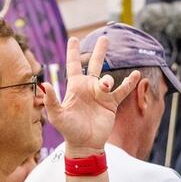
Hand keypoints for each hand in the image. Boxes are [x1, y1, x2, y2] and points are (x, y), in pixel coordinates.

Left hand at [43, 36, 140, 155]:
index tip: (74, 39)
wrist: (85, 144)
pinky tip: (136, 75)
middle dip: (99, 51)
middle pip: (94, 64)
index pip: (74, 65)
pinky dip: (129, 83)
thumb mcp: (57, 115)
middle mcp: (88, 87)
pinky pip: (122, 90)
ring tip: (105, 86)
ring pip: (108, 78)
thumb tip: (44, 85)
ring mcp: (101, 95)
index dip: (73, 52)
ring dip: (107, 79)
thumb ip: (51, 100)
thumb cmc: (68, 130)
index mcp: (75, 87)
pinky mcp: (111, 103)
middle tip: (104, 38)